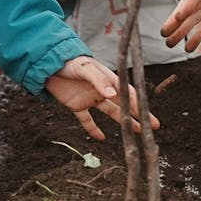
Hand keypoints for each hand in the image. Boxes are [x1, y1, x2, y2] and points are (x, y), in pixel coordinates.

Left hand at [44, 55, 159, 140]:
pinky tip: (101, 138)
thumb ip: (98, 80)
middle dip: (139, 114)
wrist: (47, 64)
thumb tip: (113, 94)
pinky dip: (93, 129)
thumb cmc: (69, 61)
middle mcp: (102, 90)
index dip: (137, 103)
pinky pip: (87, 120)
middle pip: (124, 104)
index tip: (147, 113)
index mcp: (107, 78)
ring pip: (111, 112)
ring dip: (123, 122)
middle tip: (152, 126)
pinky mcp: (77, 105)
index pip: (127, 92)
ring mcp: (90, 98)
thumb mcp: (84, 68)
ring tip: (136, 131)